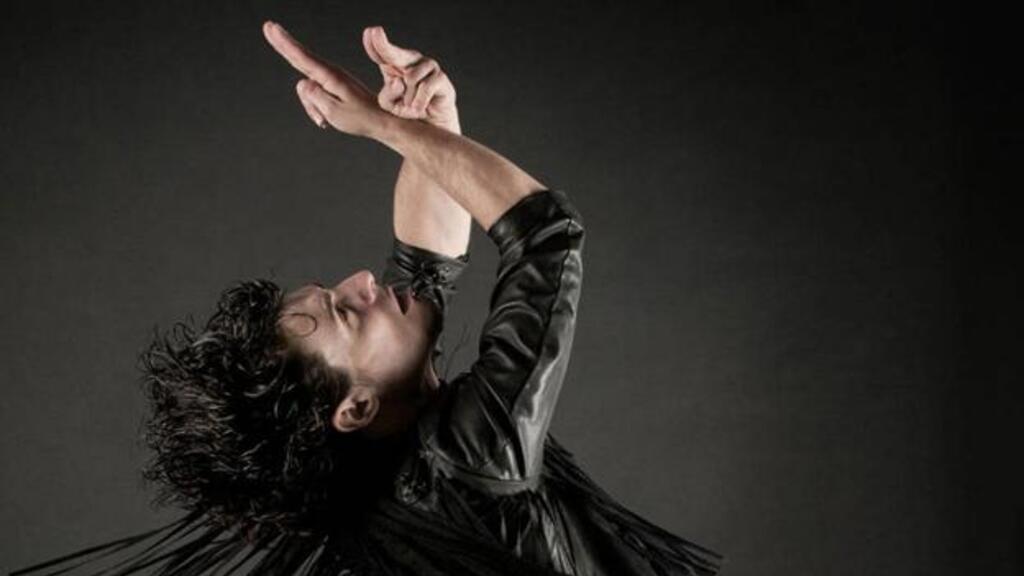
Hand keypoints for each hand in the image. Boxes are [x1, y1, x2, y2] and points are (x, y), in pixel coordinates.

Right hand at [262, 20, 386, 137]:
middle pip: (299, 61)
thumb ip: (315, 98)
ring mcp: (330, 79)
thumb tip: (302, 83)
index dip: (284, 43)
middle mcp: (329, 73)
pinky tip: (326, 120)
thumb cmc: (360, 118)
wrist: (379, 121)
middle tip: (267, 26)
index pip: (301, 57)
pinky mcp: (331, 86)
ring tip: (325, 120)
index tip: (271, 27)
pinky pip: (313, 96)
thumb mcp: (335, 113)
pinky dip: (316, 109)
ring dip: (311, 106)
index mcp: (330, 76)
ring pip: (305, 89)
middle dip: (284, 46)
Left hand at [361, 26, 459, 131]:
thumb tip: (400, 81)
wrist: (433, 120)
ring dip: (409, 98)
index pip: (383, 53)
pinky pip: (425, 87)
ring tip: (411, 106)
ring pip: (411, 78)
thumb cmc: (409, 107)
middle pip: (395, 53)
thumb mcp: (391, 105)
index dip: (376, 44)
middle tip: (375, 31)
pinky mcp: (441, 77)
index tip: (370, 31)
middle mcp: (411, 61)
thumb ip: (388, 95)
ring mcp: (427, 66)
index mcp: (395, 64)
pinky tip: (418, 108)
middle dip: (384, 45)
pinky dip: (419, 101)